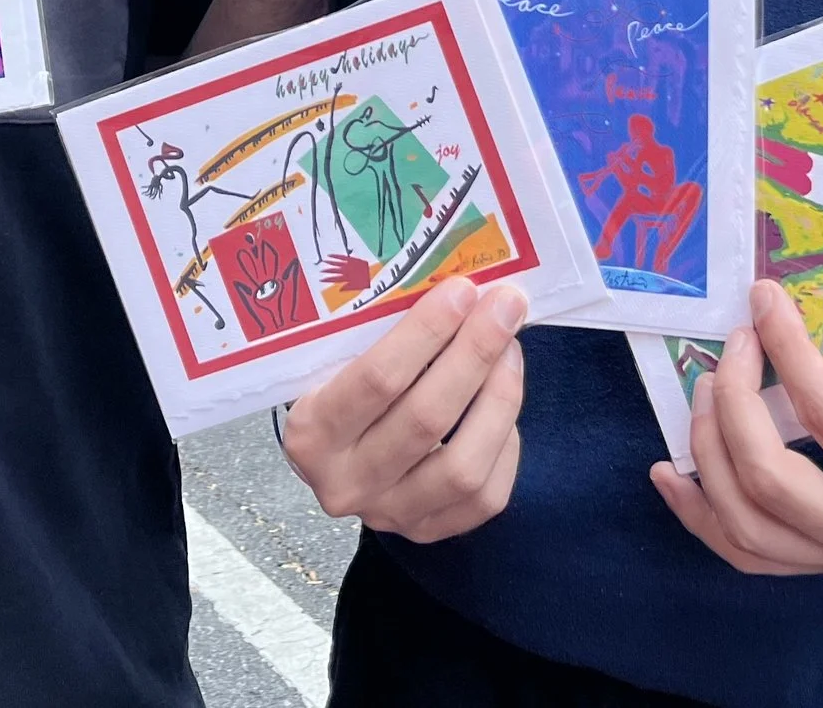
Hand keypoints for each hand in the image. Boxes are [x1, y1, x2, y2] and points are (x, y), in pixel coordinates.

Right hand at [282, 276, 527, 542]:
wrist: (339, 459)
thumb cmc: (344, 391)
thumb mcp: (340, 363)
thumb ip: (384, 335)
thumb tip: (460, 289)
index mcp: (311, 433)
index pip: (375, 380)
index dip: (426, 333)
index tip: (464, 291)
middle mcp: (345, 483)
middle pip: (425, 419)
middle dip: (474, 354)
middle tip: (505, 307)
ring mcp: (389, 515)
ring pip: (462, 466)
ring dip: (498, 399)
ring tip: (511, 350)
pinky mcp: (429, 533)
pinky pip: (485, 497)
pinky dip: (504, 444)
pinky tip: (502, 402)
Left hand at [652, 279, 822, 577]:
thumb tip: (772, 309)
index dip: (784, 351)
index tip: (761, 300)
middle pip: (768, 482)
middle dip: (731, 405)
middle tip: (729, 348)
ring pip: (746, 528)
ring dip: (708, 454)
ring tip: (702, 392)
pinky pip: (750, 553)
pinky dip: (702, 513)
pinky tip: (672, 473)